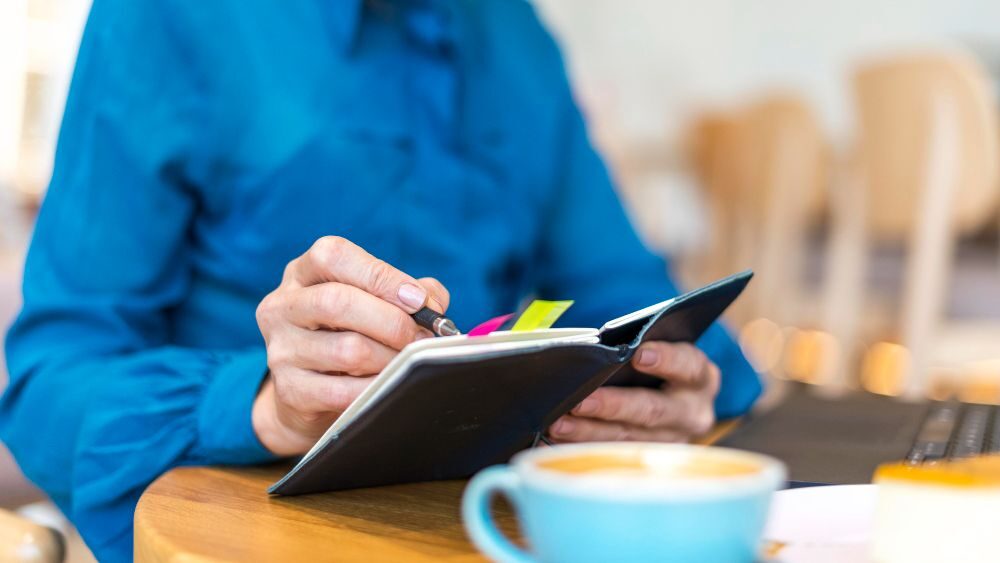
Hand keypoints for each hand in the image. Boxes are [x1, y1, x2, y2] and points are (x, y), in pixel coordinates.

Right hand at [252, 236, 449, 455]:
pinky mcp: (289, 390)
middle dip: (392, 322)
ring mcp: (280, 349)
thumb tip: (434, 304)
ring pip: (347, 351)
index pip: (334, 256)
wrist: (307, 395)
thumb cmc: (350, 335)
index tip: (419, 300)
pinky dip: (375, 389)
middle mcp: (282, 306)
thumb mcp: (372, 303)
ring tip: (409, 364)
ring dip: (390, 359)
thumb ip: (408, 293)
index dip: (382, 276)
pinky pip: (343, 392)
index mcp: (302, 272)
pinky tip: (388, 386)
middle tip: (423, 338)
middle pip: (338, 302)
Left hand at [548, 342, 719, 442]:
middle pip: (652, 410)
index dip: (665, 359)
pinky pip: (614, 454)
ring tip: (559, 424)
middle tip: (580, 401)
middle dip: (613, 406)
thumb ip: (640, 350)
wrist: (674, 402)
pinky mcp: (651, 459)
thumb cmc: (659, 367)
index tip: (638, 354)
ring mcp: (673, 441)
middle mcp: (693, 413)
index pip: (687, 366)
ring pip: (629, 437)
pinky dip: (584, 445)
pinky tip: (562, 438)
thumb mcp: (661, 352)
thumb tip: (599, 353)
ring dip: (589, 432)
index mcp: (699, 377)